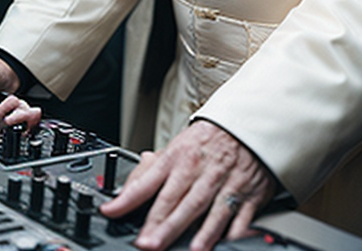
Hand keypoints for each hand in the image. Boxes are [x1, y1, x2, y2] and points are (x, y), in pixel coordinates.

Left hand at [101, 120, 275, 250]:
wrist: (247, 123)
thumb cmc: (207, 141)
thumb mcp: (176, 147)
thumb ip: (149, 171)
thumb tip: (124, 194)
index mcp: (179, 158)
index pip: (150, 181)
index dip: (130, 198)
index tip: (112, 212)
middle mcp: (201, 171)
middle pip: (180, 200)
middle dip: (164, 224)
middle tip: (148, 243)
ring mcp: (226, 183)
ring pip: (212, 209)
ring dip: (202, 231)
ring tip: (191, 249)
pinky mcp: (249, 194)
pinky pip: (243, 214)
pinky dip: (236, 229)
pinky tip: (228, 240)